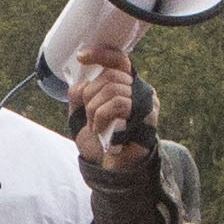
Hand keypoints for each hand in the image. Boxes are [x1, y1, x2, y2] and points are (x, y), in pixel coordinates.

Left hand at [69, 35, 149, 172]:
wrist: (115, 169)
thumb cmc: (103, 141)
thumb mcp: (83, 115)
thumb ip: (79, 97)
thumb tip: (76, 86)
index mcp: (128, 86)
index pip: (119, 60)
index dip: (101, 54)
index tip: (82, 56)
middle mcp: (141, 90)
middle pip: (110, 75)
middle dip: (90, 94)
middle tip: (88, 115)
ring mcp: (146, 103)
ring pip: (112, 89)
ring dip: (94, 109)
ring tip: (95, 126)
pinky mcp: (146, 117)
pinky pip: (117, 104)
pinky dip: (101, 117)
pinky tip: (100, 131)